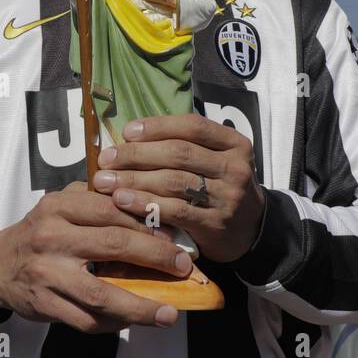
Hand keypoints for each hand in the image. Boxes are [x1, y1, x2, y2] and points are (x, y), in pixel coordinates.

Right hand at [0, 183, 190, 333]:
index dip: (147, 224)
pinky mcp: (44, 304)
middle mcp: (51, 237)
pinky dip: (114, 322)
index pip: (112, 210)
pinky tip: (134, 320)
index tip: (173, 237)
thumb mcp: (60, 204)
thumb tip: (151, 212)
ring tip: (169, 313)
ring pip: (102, 293)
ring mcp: (47, 274)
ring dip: (141, 306)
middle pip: (114, 245)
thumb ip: (97, 201)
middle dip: (155, 257)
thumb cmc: (40, 231)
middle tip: (183, 267)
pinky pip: (86, 319)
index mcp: (58, 206)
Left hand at [93, 115, 265, 262]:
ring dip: (135, 180)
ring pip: (174, 182)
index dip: (158, 126)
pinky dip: (146, 205)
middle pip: (179, 153)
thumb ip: (184, 147)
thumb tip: (130, 137)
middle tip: (107, 158)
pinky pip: (175, 211)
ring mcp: (227, 197)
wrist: (251, 231)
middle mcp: (234, 167)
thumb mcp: (215, 160)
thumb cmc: (220, 187)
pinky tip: (123, 202)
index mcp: (234, 143)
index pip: (193, 126)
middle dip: (137, 154)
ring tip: (106, 182)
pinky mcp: (215, 223)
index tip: (127, 131)